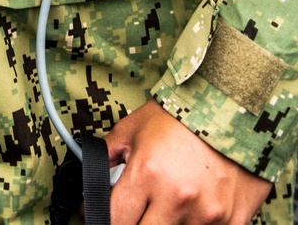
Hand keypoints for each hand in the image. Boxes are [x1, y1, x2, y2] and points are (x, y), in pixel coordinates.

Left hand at [107, 99, 271, 224]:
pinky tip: (194, 209)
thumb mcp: (134, 127)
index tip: (103, 216)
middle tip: (136, 211)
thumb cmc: (181, 116)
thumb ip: (108, 154)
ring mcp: (207, 216)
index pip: (114, 219)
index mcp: (147, 174)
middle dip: (134, 223)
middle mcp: (176, 199)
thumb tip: (88, 179)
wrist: (234, 107)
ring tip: (168, 203)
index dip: (103, 219)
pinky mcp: (233, 223)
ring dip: (167, 224)